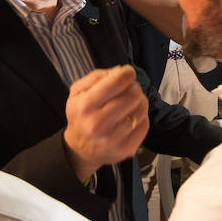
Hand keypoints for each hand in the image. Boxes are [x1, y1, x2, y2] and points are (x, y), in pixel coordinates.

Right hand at [63, 66, 148, 182]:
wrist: (80, 149)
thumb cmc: (81, 116)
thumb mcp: (77, 92)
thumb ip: (96, 76)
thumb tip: (119, 71)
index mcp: (86, 106)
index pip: (116, 83)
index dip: (127, 73)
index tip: (129, 72)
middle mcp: (98, 124)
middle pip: (132, 96)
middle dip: (134, 88)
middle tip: (130, 88)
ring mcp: (113, 139)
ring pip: (141, 109)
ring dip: (140, 101)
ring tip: (132, 101)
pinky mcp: (126, 149)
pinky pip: (144, 124)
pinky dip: (142, 116)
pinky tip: (132, 116)